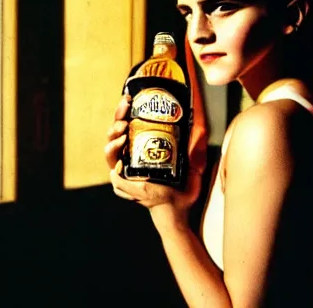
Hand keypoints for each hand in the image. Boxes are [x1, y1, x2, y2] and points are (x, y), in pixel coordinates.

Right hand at [105, 95, 201, 228]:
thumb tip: (201, 129)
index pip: (126, 125)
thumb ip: (194, 148)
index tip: (128, 98)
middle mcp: (129, 158)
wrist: (178, 213)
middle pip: (114, 135)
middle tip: (125, 112)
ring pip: (110, 153)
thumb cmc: (181, 189)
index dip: (123, 111)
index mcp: (138, 148)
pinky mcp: (126, 188)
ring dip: (113, 141)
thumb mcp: (190, 164)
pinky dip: (115, 169)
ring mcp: (125, 173)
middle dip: (116, 120)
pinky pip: (115, 178)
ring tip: (123, 132)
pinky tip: (120, 160)